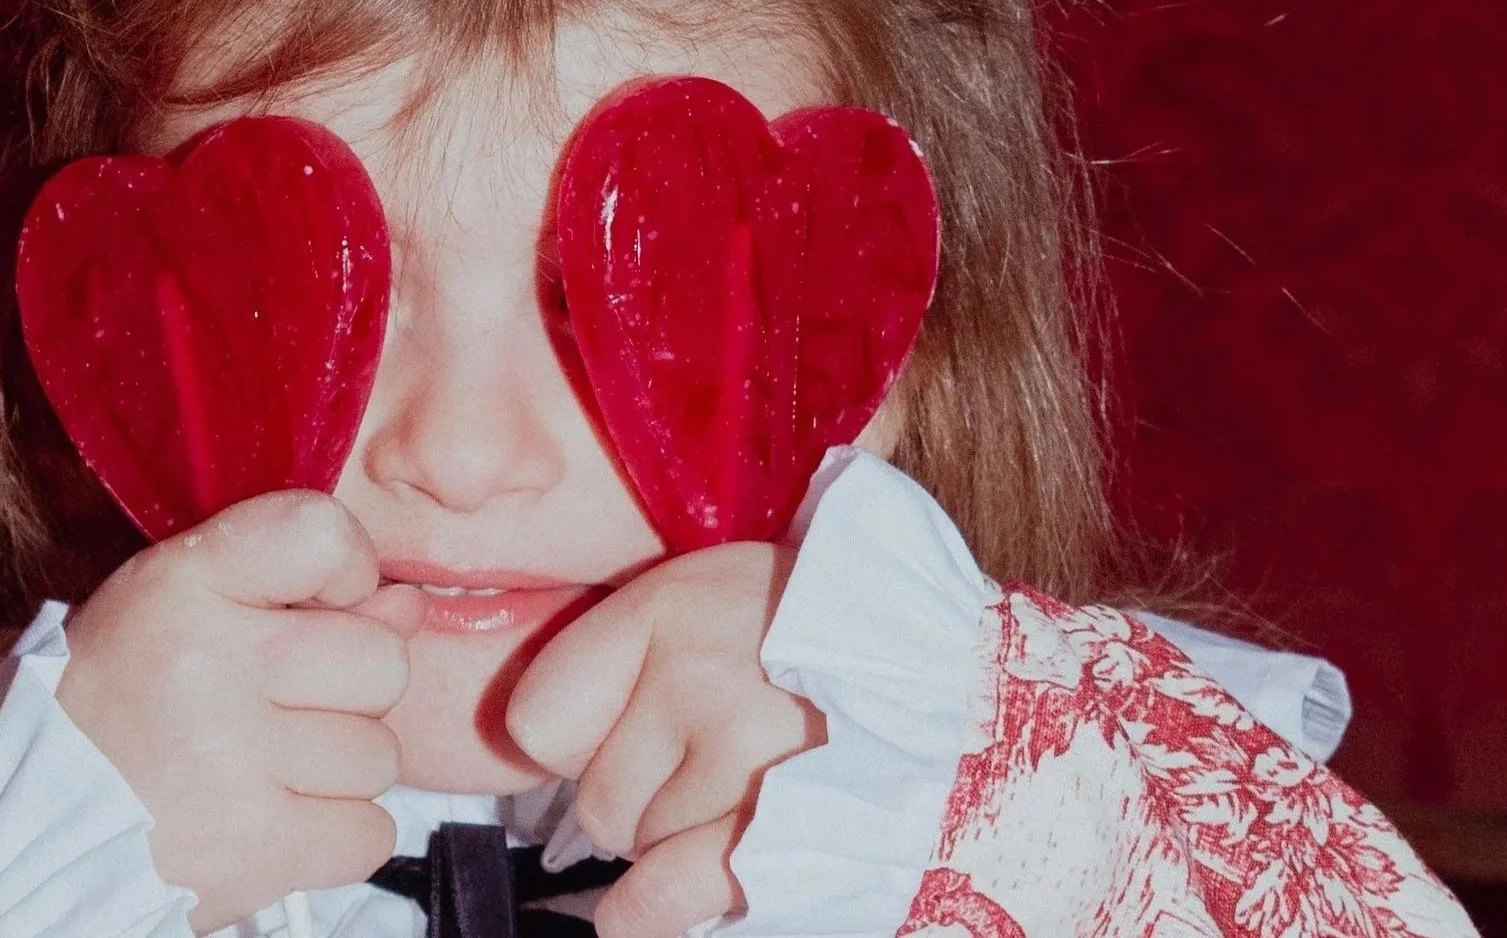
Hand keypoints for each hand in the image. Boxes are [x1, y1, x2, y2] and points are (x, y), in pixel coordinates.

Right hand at [58, 490, 425, 932]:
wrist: (30, 826)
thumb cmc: (117, 705)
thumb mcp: (174, 606)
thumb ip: (294, 589)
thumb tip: (408, 603)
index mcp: (180, 584)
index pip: (319, 532)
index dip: (347, 569)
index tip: (321, 602)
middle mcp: (211, 664)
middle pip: (380, 658)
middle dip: (348, 689)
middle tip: (281, 707)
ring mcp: (235, 761)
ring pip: (379, 753)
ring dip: (336, 769)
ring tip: (264, 768)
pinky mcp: (256, 848)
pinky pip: (370, 831)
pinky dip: (336, 835)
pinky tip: (277, 817)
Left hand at [505, 542, 823, 937]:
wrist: (971, 693)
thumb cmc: (833, 645)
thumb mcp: (721, 599)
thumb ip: (632, 653)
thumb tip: (535, 744)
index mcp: (674, 608)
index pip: (538, 721)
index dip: (580, 740)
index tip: (629, 731)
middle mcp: (699, 678)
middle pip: (592, 799)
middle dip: (644, 798)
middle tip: (718, 767)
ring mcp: (741, 760)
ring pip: (638, 849)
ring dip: (683, 841)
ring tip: (761, 794)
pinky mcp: (778, 836)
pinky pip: (657, 902)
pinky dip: (650, 914)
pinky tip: (670, 899)